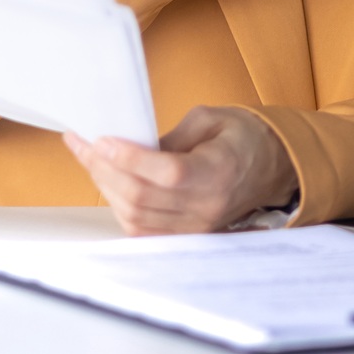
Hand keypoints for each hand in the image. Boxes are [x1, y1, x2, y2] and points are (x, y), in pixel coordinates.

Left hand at [64, 106, 299, 234]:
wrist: (270, 167)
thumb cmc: (242, 137)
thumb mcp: (211, 119)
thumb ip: (170, 136)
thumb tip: (127, 146)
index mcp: (220, 171)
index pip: (169, 173)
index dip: (130, 158)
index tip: (101, 139)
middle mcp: (208, 206)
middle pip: (143, 197)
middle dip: (104, 169)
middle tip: (82, 143)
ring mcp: (196, 226)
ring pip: (134, 216)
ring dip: (105, 187)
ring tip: (89, 158)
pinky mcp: (186, 235)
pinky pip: (141, 229)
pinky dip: (118, 206)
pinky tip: (107, 181)